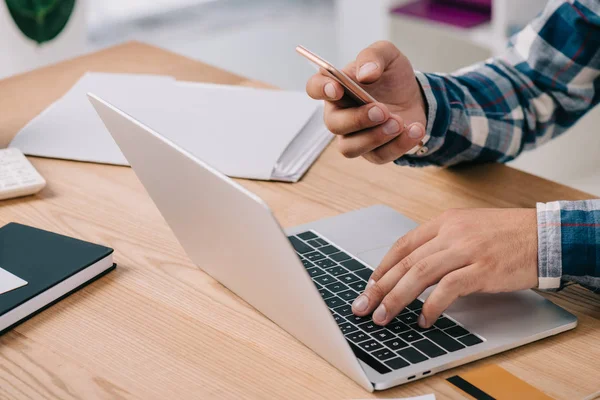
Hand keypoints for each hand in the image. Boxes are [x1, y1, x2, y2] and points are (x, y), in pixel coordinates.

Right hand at [305, 41, 426, 163]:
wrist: (415, 97)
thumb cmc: (391, 76)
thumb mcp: (387, 55)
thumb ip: (373, 56)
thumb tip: (365, 74)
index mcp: (336, 87)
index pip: (315, 88)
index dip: (321, 89)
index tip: (337, 88)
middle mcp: (339, 115)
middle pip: (334, 124)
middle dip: (358, 119)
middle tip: (383, 110)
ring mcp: (353, 137)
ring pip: (350, 148)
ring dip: (375, 137)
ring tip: (399, 123)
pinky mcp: (373, 152)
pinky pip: (379, 156)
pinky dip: (399, 145)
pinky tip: (415, 129)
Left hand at [352, 208, 538, 326]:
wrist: (544, 234)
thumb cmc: (506, 234)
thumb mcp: (468, 229)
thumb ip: (442, 244)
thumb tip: (415, 270)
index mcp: (444, 222)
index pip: (403, 244)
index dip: (383, 266)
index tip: (371, 284)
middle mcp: (451, 233)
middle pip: (406, 261)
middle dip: (381, 286)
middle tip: (365, 305)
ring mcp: (466, 250)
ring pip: (420, 274)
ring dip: (397, 298)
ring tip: (384, 315)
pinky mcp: (482, 269)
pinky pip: (448, 288)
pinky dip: (432, 305)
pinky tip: (424, 319)